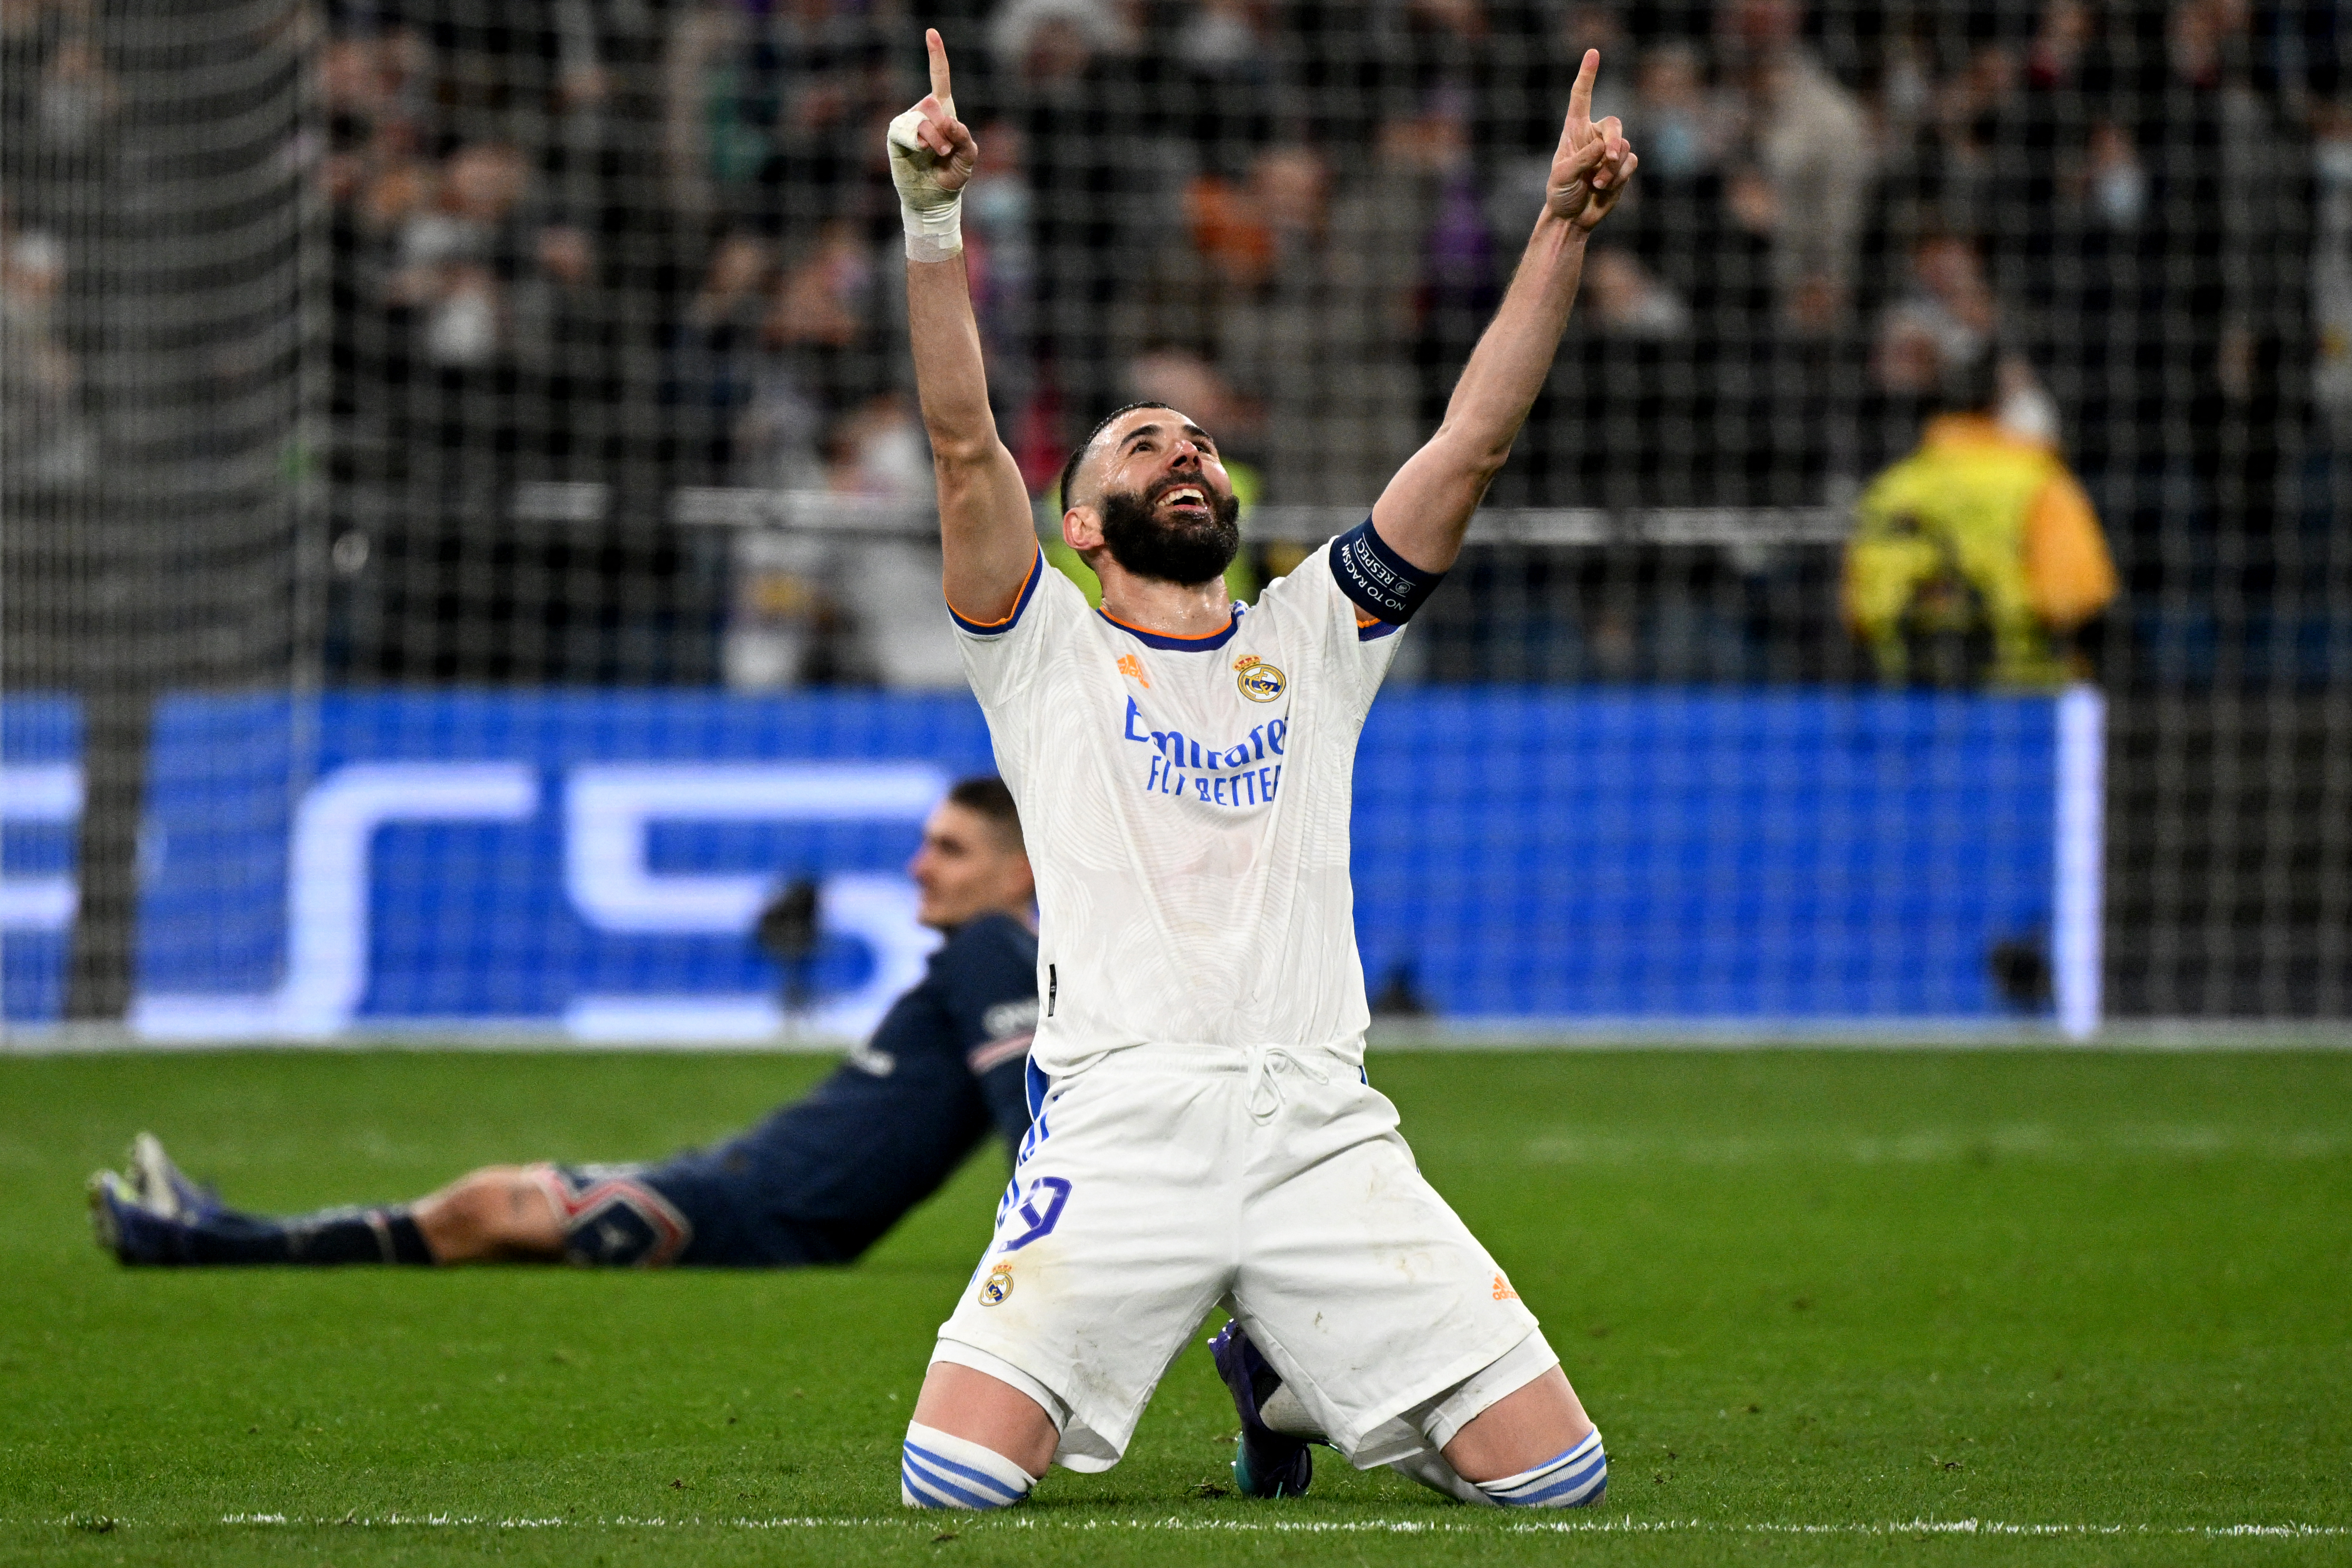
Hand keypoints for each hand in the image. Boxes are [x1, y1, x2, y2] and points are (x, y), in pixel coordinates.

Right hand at [887, 29, 977, 212]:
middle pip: (934, 103)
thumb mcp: (968, 156)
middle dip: (945, 130)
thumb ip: (963, 136)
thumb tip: (946, 119)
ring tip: (937, 156)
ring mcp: (908, 123)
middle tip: (946, 151)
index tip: (931, 33)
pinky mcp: (896, 136)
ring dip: (935, 141)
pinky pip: (907, 130)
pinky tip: (922, 153)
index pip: (939, 77)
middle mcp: (923, 112)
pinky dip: (919, 142)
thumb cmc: (952, 175)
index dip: (936, 55)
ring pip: (923, 119)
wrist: (935, 198)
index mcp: (942, 110)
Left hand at [1546, 49, 1636, 231]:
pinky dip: (1619, 177)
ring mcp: (1611, 151)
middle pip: (1614, 124)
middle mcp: (1595, 136)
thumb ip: (1580, 160)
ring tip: (1596, 185)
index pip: (1581, 98)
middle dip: (1614, 142)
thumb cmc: (1561, 193)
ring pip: (1624, 149)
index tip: (1593, 53)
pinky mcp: (1623, 167)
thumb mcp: (1561, 177)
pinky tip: (1604, 189)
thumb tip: (1604, 147)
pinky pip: (1630, 164)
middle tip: (1608, 158)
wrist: (1572, 217)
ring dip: (1612, 169)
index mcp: (1575, 131)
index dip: (1587, 75)